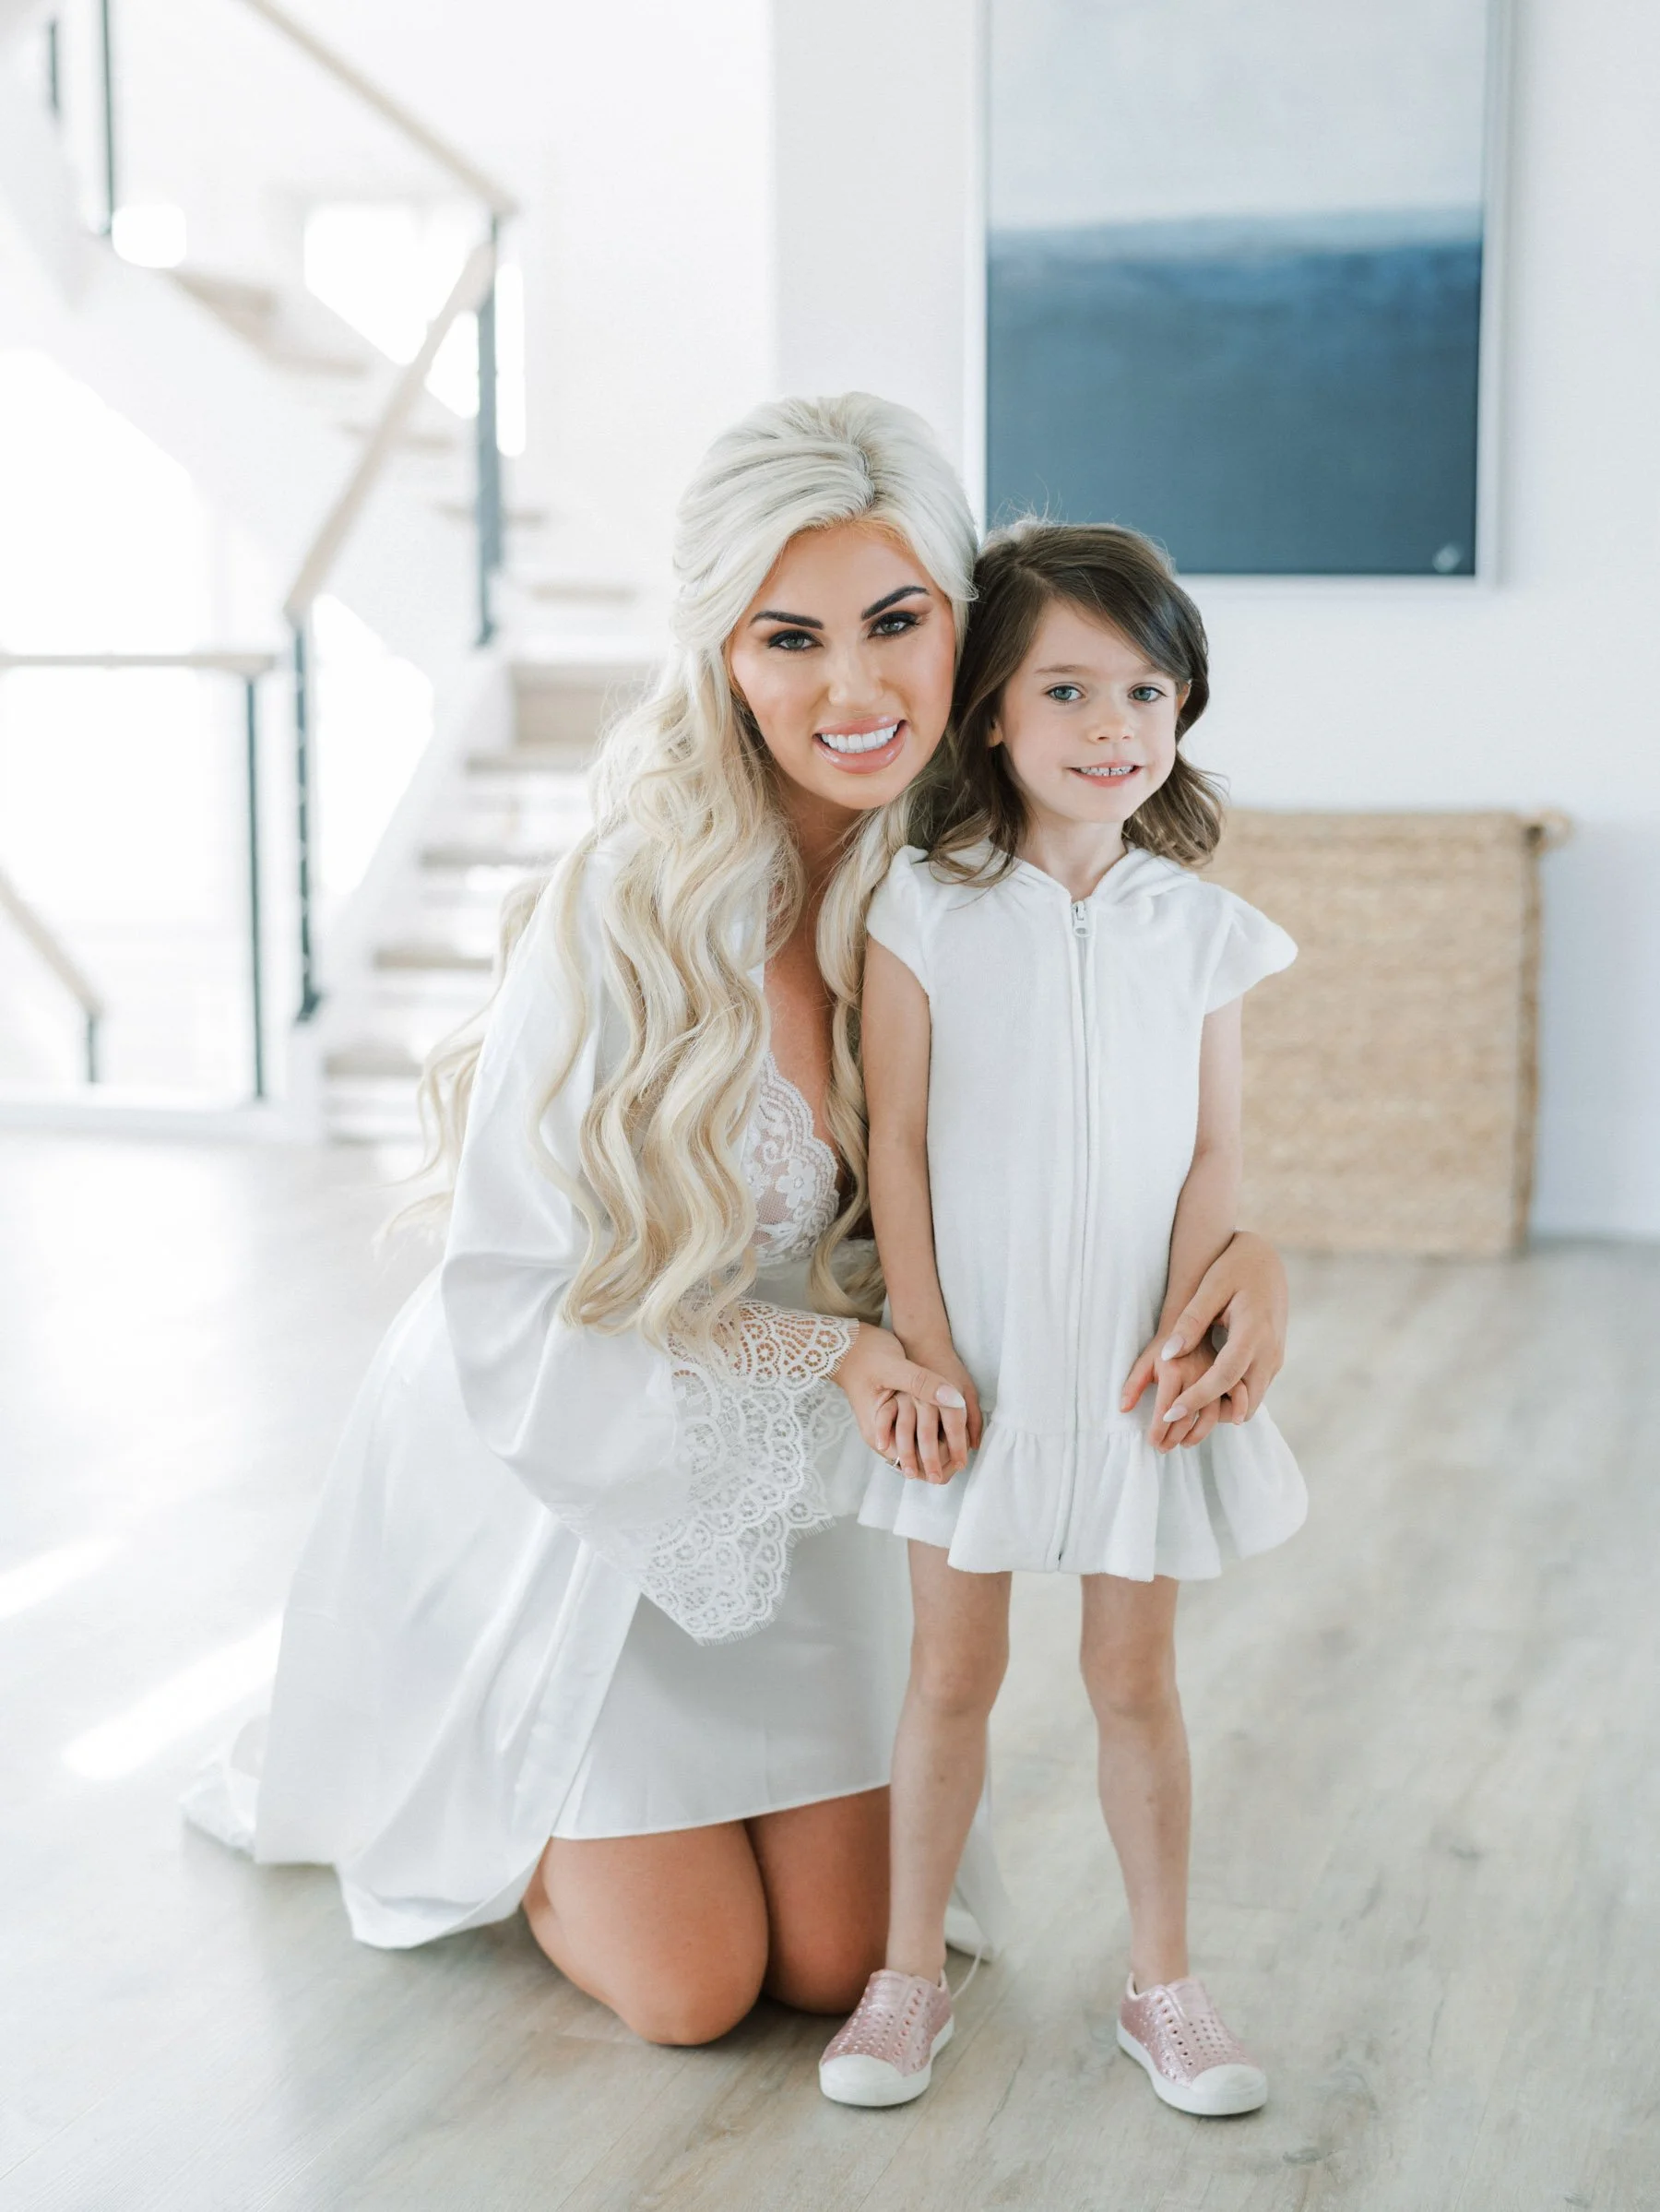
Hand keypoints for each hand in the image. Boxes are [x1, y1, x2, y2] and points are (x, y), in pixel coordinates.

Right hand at [832, 1324, 970, 1477]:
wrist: (845, 1345)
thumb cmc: (866, 1354)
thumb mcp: (894, 1366)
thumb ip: (922, 1384)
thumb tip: (954, 1399)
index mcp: (879, 1434)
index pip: (914, 1466)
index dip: (940, 1463)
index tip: (962, 1456)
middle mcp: (881, 1438)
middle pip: (917, 1465)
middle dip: (943, 1461)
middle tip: (966, 1455)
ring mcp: (884, 1430)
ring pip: (916, 1453)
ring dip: (939, 1450)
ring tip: (962, 1447)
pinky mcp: (890, 1419)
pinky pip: (913, 1438)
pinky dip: (931, 1438)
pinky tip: (948, 1431)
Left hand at [1121, 1230, 1287, 1449]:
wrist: (1268, 1260)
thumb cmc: (1234, 1267)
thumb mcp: (1210, 1286)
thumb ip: (1191, 1320)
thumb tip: (1169, 1355)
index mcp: (1254, 1332)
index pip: (1225, 1378)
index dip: (1197, 1399)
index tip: (1168, 1414)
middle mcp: (1270, 1351)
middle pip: (1243, 1401)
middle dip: (1208, 1416)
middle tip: (1172, 1425)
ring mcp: (1275, 1358)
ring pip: (1250, 1401)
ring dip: (1220, 1410)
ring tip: (1182, 1413)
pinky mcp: (1273, 1360)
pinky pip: (1253, 1390)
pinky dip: (1230, 1399)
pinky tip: (1201, 1395)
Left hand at [1121, 1341, 1228, 1451]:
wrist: (1191, 1321)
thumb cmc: (1164, 1346)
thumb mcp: (1145, 1361)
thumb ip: (1133, 1385)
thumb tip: (1124, 1409)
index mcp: (1173, 1369)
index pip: (1165, 1408)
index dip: (1159, 1430)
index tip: (1152, 1443)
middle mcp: (1196, 1373)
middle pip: (1187, 1414)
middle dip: (1174, 1437)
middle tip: (1163, 1448)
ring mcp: (1215, 1375)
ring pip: (1211, 1414)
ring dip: (1197, 1434)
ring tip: (1183, 1444)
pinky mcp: (1229, 1374)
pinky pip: (1234, 1400)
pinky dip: (1228, 1417)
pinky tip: (1213, 1428)